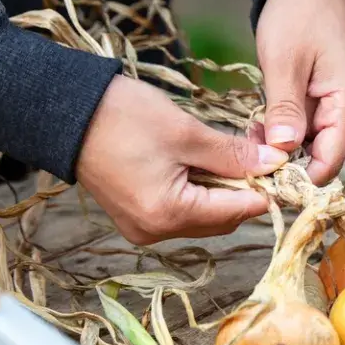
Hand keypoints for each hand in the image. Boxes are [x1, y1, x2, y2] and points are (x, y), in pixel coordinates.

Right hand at [76, 75, 288, 245]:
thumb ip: (234, 154)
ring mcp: (144, 229)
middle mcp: (156, 232)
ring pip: (205, 217)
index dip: (266, 190)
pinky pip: (183, 212)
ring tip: (225, 156)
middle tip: (255, 155)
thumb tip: (274, 164)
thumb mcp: (187, 132)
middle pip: (223, 219)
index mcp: (169, 214)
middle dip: (244, 190)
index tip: (283, 168)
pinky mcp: (136, 218)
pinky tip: (199, 165)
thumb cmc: (122, 117)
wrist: (61, 112)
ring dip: (222, 191)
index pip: (238, 212)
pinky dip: (199, 192)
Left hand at [256, 0, 344, 185]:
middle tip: (248, 155)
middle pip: (321, 158)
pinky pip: (306, 132)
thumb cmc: (298, 16)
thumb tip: (282, 150)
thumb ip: (285, 108)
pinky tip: (260, 127)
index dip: (300, 178)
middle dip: (285, 161)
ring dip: (280, 147)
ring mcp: (341, 110)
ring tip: (251, 135)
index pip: (330, 161)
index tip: (265, 181)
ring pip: (310, 147)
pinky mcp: (327, 106)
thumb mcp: (284, 61)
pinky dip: (282, 133)